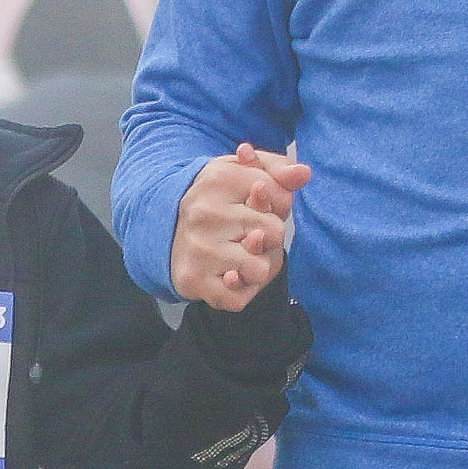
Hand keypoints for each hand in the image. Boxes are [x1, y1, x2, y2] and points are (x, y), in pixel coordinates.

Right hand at [170, 143, 308, 309]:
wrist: (163, 227)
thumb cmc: (215, 200)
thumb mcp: (242, 173)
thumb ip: (277, 170)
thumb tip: (303, 174)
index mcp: (220, 179)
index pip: (281, 197)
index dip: (276, 206)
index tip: (255, 204)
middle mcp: (206, 213)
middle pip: (274, 233)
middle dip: (268, 236)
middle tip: (245, 232)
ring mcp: (198, 248)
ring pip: (260, 269)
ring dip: (257, 267)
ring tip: (239, 255)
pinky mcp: (192, 279)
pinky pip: (238, 298)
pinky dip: (240, 291)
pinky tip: (229, 275)